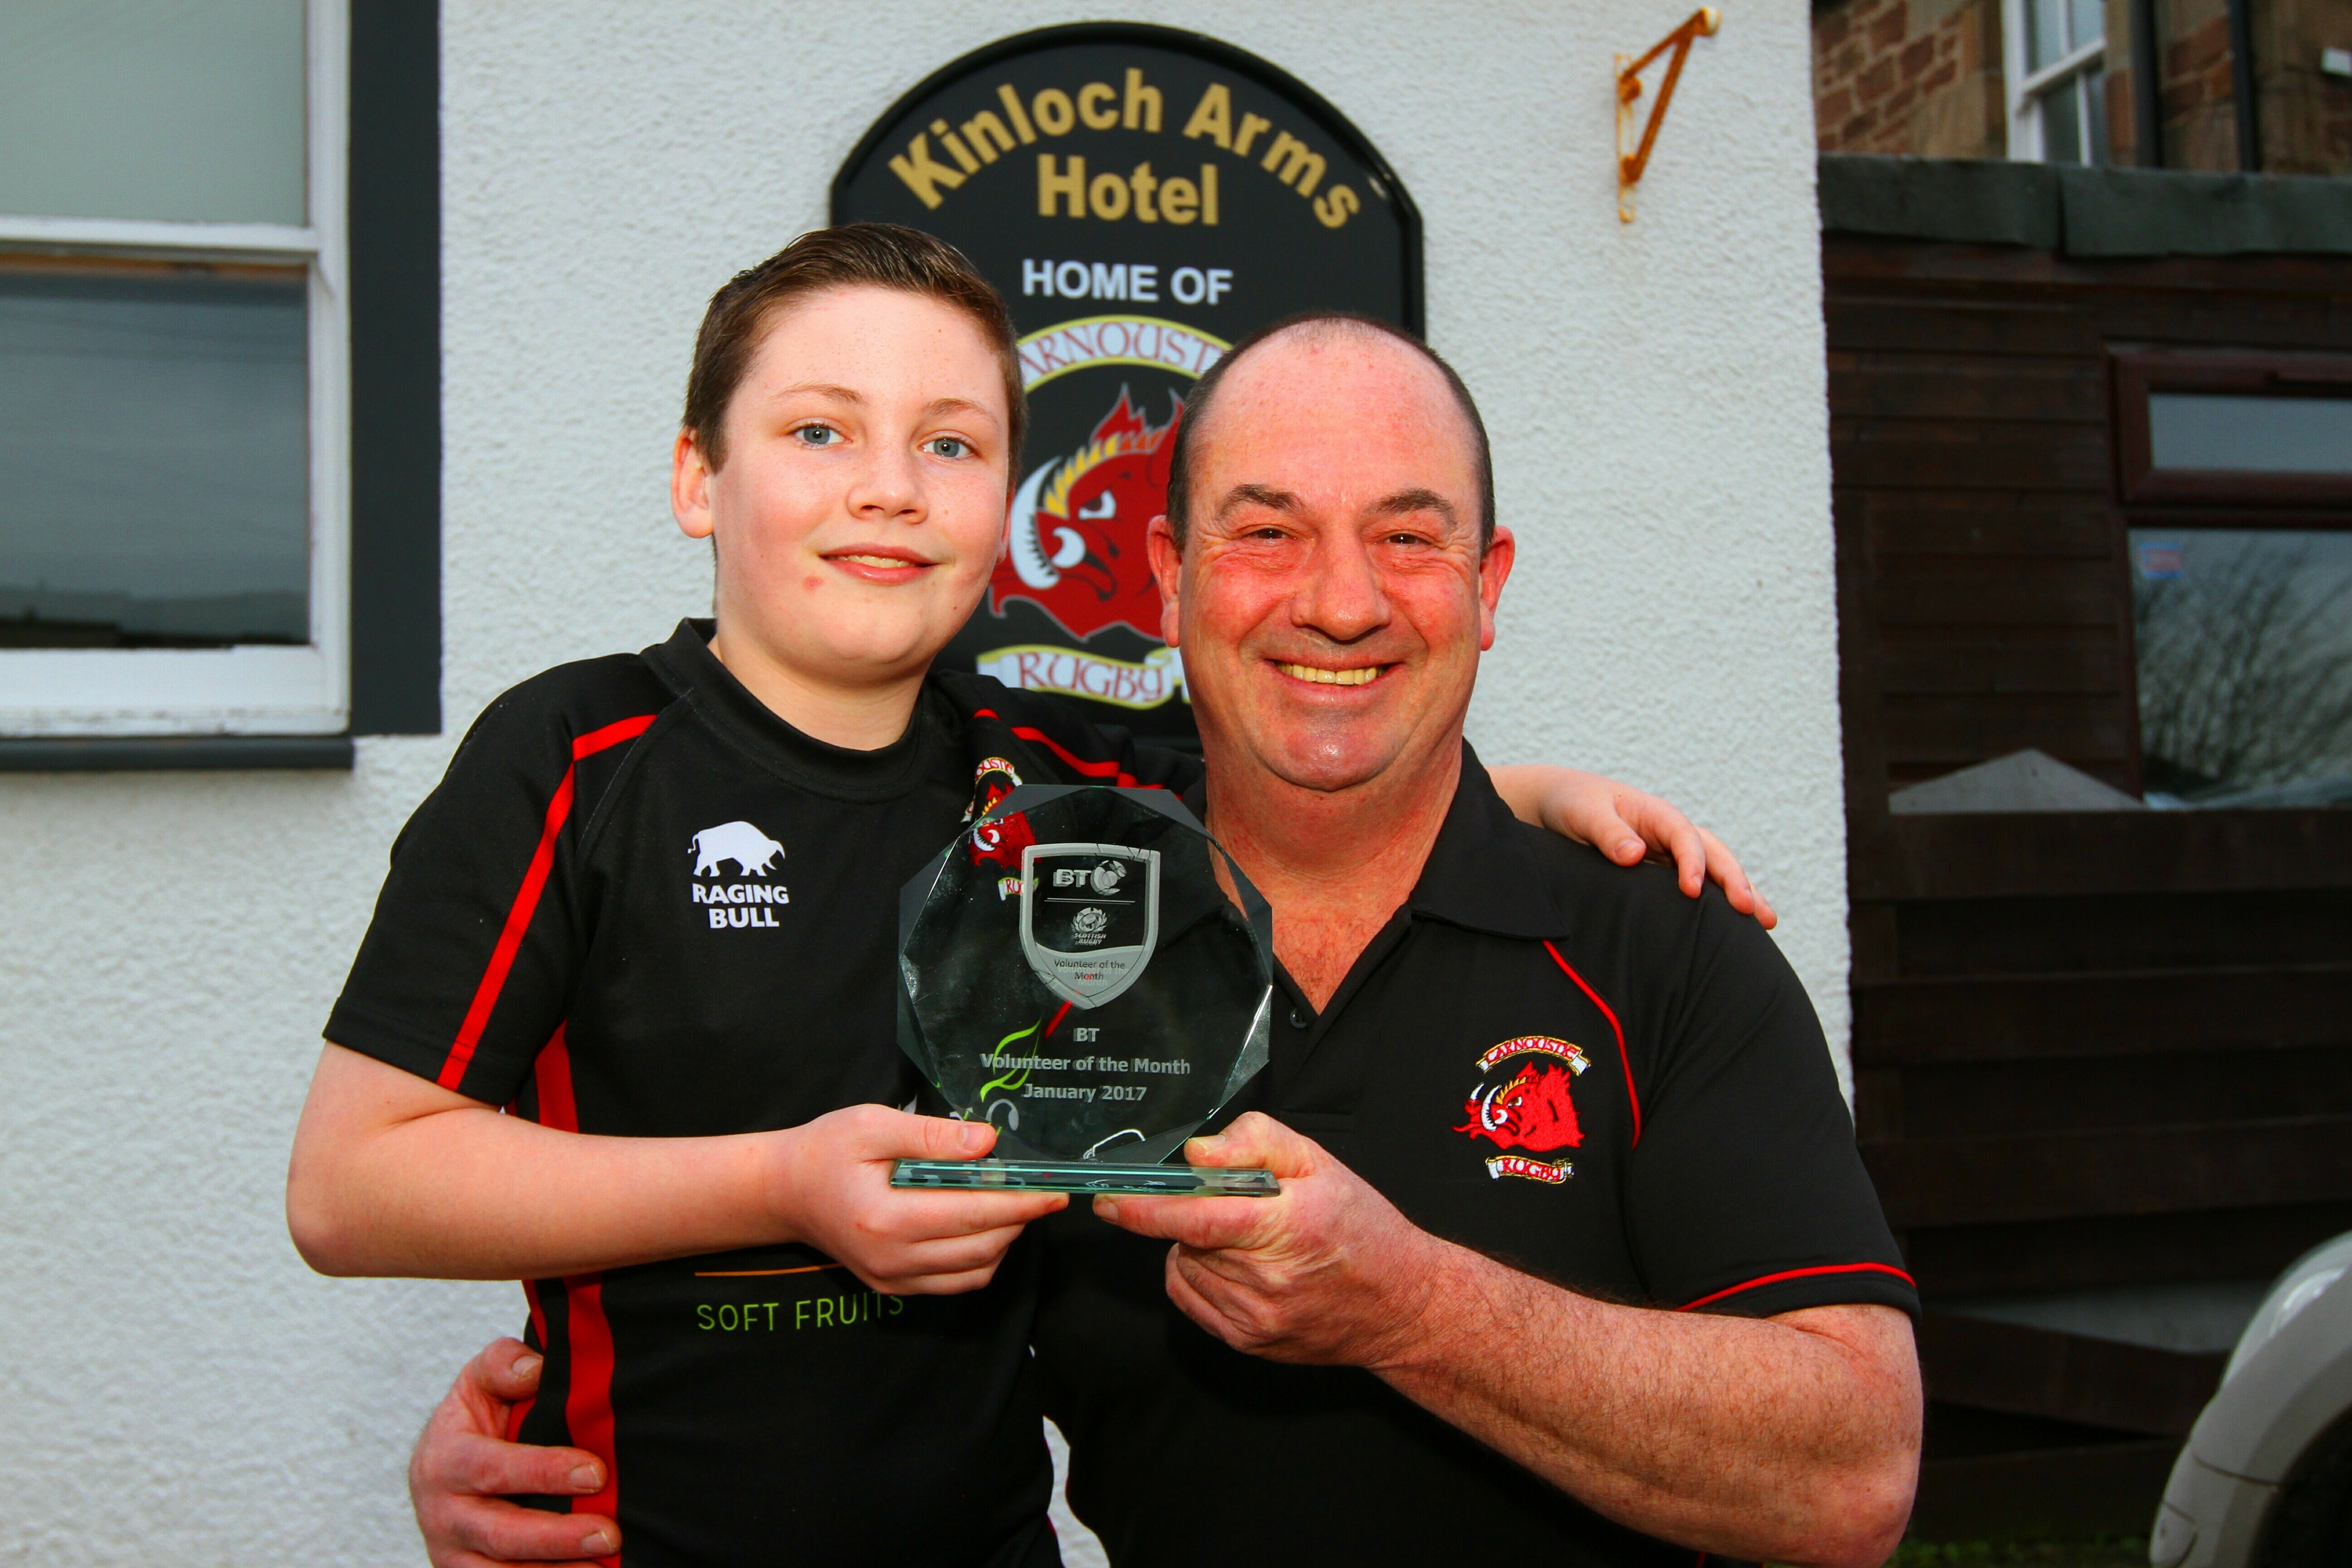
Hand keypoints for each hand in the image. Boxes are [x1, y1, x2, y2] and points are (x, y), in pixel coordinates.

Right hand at [410, 1338, 616, 1567]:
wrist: (442, 1467)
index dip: (544, 1472)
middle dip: (556, 1537)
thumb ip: (503, 1365)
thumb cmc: (474, 1421)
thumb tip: (534, 1370)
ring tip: (602, 1566)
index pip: (493, 1469)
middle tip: (607, 1533)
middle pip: (500, 1534)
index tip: (595, 1473)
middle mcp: (442, 1514)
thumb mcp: (479, 1381)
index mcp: (444, 1460)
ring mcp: (453, 1553)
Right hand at [770, 1105, 1065, 1294]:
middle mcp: (891, 1259)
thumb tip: (987, 1143)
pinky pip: (954, 1283)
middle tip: (1041, 1192)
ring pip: (974, 1272)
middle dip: (1020, 1221)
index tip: (1055, 1190)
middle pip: (981, 1248)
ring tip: (1012, 1205)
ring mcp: (892, 1280)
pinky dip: (980, 1259)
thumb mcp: (872, 1125)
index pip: (973, 1216)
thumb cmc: (826, 1151)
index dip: (1021, 1203)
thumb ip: (931, 1136)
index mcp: (885, 1218)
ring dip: (1004, 1241)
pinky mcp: (893, 1288)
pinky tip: (984, 1227)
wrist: (785, 1191)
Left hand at [1091, 1112, 1448, 1366]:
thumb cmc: (1363, 1229)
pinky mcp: (1248, 1341)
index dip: (1145, 1209)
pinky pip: (1191, 1299)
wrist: (1401, 1305)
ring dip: (1197, 1247)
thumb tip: (1197, 1154)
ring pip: (1185, 1267)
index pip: (1196, 1219)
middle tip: (1236, 1206)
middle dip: (1194, 1215)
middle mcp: (1268, 1280)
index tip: (1109, 1198)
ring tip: (1248, 1239)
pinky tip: (1237, 1265)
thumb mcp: (1319, 1163)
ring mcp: (1255, 1318)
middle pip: (1187, 1238)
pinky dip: (1198, 1275)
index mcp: (1287, 1226)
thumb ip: (1255, 1142)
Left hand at [1496, 765, 1775, 929]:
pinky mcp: (1665, 874)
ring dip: (1740, 893)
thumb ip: (1606, 832)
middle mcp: (1672, 834)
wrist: (1562, 804)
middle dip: (1735, 881)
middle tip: (1752, 911)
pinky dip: (1718, 905)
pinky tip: (1738, 930)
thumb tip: (1634, 854)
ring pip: (1715, 871)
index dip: (1691, 861)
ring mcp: (1673, 854)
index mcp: (1655, 814)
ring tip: (1767, 923)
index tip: (1691, 890)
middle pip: (1714, 854)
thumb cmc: (1573, 804)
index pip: (1683, 836)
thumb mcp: (1583, 814)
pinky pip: (1699, 888)